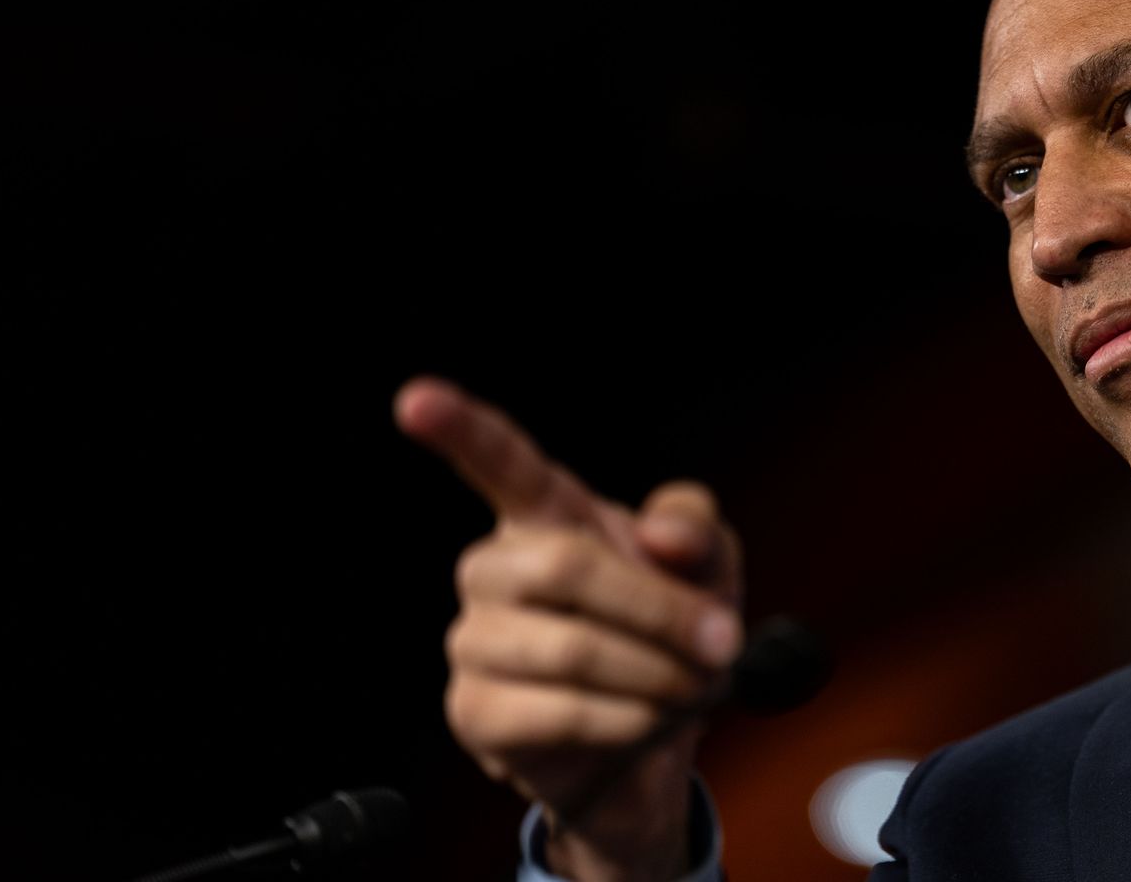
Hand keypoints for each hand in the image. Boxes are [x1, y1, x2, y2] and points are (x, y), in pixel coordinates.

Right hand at [395, 377, 742, 881]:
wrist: (654, 732)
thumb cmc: (670, 631)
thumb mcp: (709, 567)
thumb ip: (697, 529)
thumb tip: (660, 535)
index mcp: (544, 514)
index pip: (498, 460)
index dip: (457, 427)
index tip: (414, 398)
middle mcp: (494, 570)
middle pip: (567, 567)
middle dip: (658, 610)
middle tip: (716, 642)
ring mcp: (475, 641)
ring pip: (571, 647)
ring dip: (654, 673)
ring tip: (687, 687)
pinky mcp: (476, 712)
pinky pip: (560, 711)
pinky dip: (626, 719)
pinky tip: (643, 719)